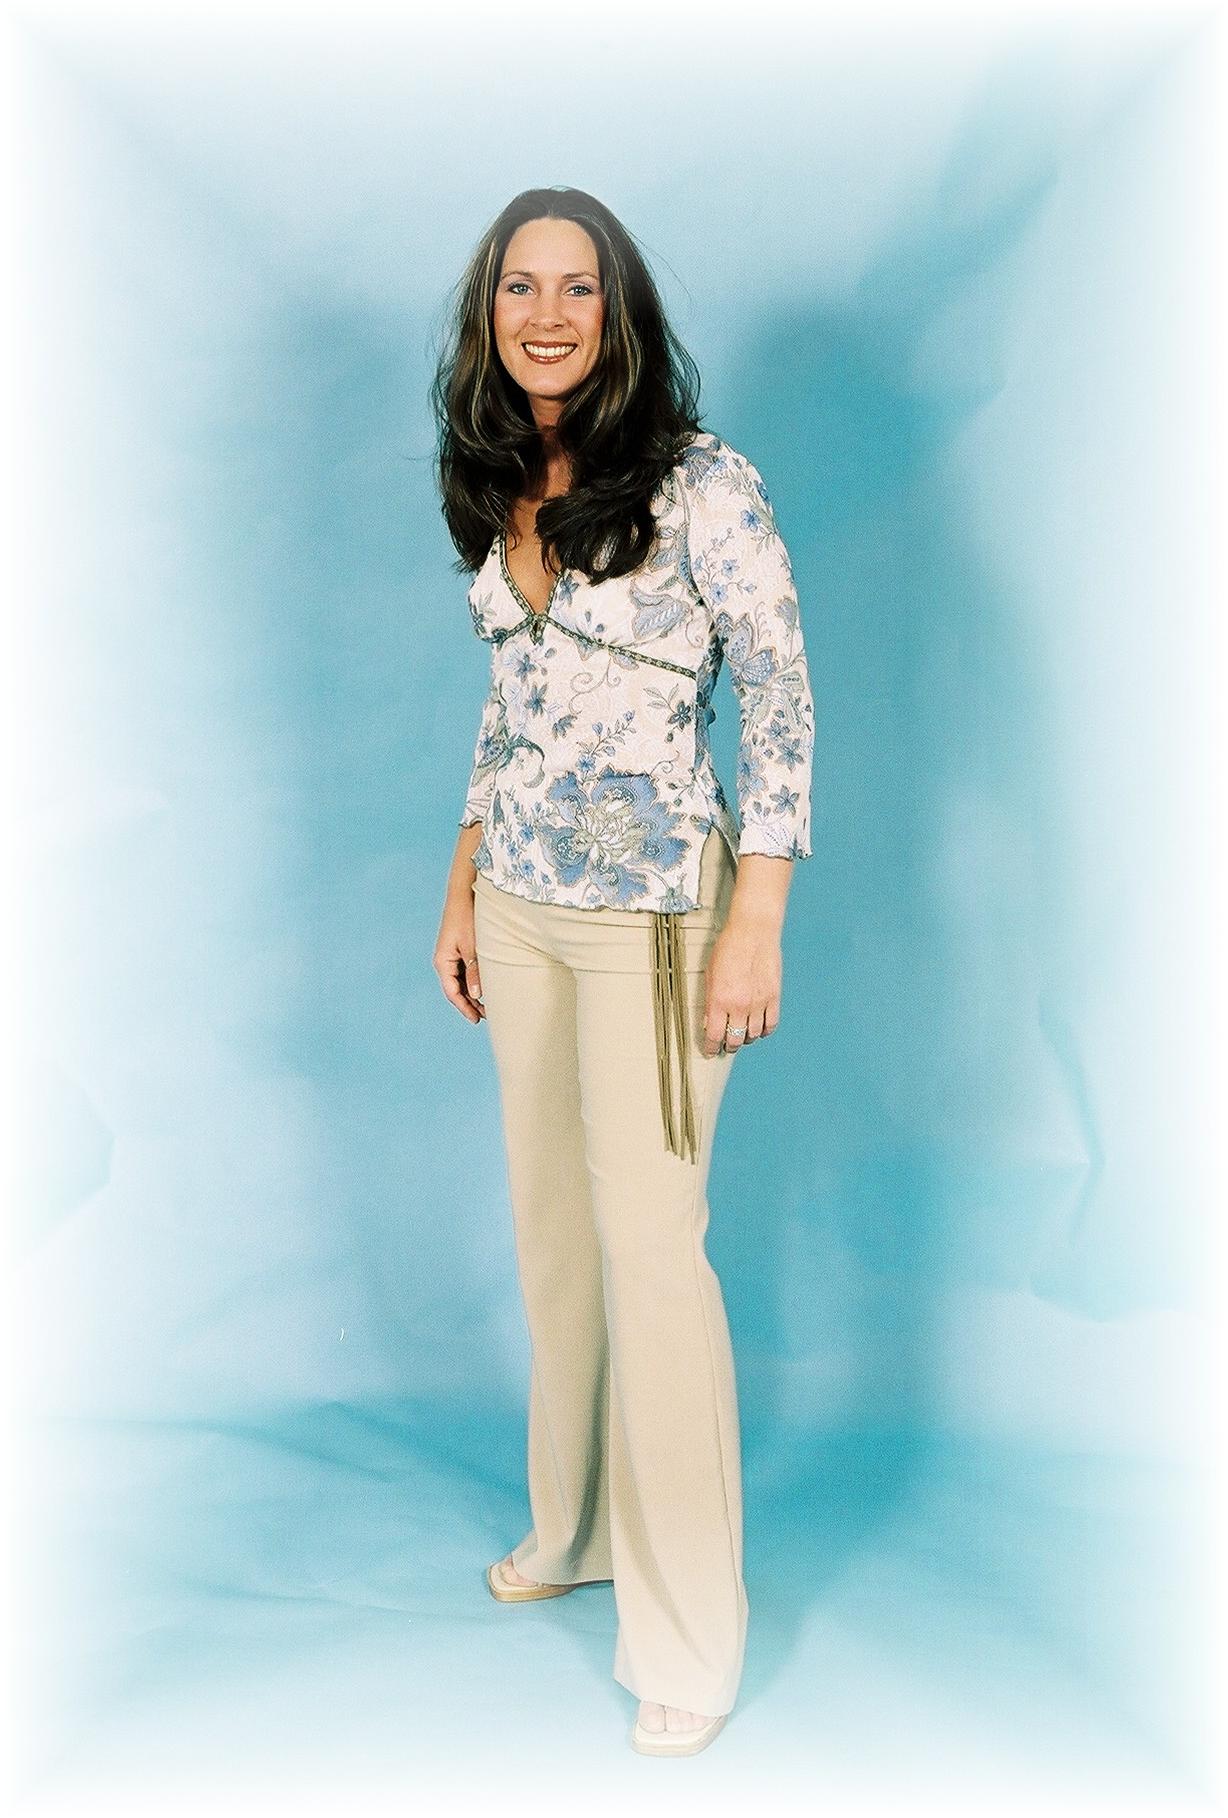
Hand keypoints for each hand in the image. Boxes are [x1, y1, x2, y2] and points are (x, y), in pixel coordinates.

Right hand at [434, 897, 485, 1023]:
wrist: (463, 894)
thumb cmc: (467, 917)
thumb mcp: (473, 946)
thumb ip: (474, 970)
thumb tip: (476, 994)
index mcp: (443, 962)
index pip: (452, 992)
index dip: (464, 1008)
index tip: (476, 1020)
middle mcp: (444, 961)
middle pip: (456, 989)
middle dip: (470, 1003)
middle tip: (487, 1016)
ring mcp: (451, 955)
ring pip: (460, 981)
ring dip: (472, 993)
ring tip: (488, 1005)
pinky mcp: (458, 949)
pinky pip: (464, 971)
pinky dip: (473, 981)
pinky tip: (485, 987)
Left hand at [700, 916, 781, 1057]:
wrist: (753, 931)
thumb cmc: (728, 948)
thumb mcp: (710, 975)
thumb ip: (710, 1001)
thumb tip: (709, 1023)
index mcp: (719, 1000)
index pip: (714, 1036)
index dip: (712, 1048)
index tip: (711, 1051)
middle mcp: (739, 1006)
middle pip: (734, 1040)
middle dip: (729, 1045)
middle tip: (726, 1044)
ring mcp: (758, 1003)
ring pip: (753, 1035)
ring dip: (746, 1038)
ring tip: (742, 1033)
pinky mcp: (774, 997)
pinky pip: (771, 1025)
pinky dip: (764, 1030)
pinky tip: (759, 1027)